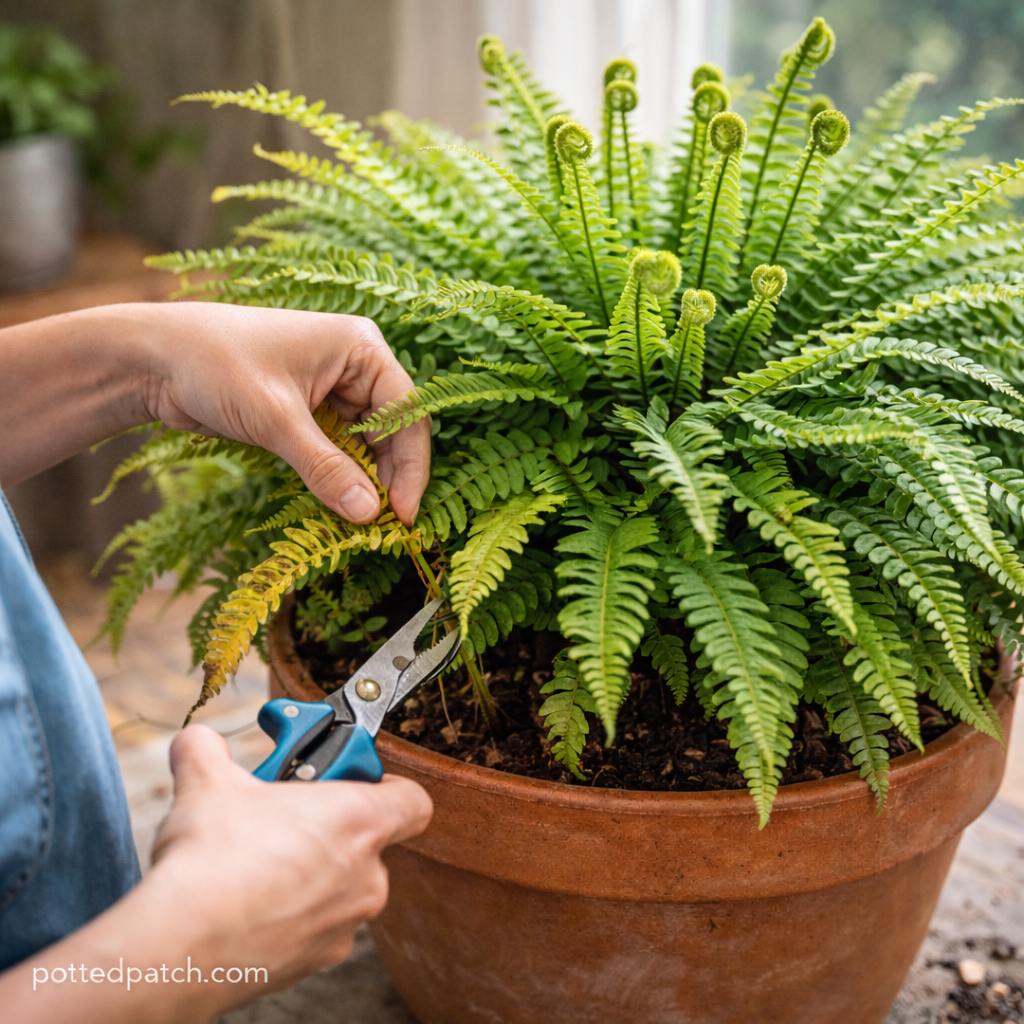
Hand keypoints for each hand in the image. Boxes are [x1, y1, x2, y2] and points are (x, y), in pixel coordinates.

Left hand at [139, 303, 429, 524]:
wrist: (153, 359)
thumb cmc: (216, 364)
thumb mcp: (275, 419)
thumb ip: (325, 467)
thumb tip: (369, 514)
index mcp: (360, 347)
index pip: (407, 411)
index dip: (410, 465)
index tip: (403, 513)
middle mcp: (354, 365)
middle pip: (393, 430)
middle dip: (388, 477)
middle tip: (385, 525)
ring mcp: (332, 389)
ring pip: (366, 445)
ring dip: (363, 481)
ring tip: (361, 520)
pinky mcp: (308, 412)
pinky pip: (337, 450)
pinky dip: (339, 477)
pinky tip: (338, 504)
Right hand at [151, 725, 431, 987]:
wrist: (179, 946)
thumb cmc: (212, 859)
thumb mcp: (207, 782)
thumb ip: (208, 749)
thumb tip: (198, 740)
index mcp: (359, 821)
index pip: (414, 800)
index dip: (387, 785)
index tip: (351, 779)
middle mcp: (367, 876)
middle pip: (368, 843)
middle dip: (328, 828)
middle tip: (283, 818)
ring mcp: (344, 925)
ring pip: (340, 887)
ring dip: (308, 872)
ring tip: (255, 863)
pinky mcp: (316, 962)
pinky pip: (315, 927)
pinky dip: (289, 915)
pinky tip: (246, 905)